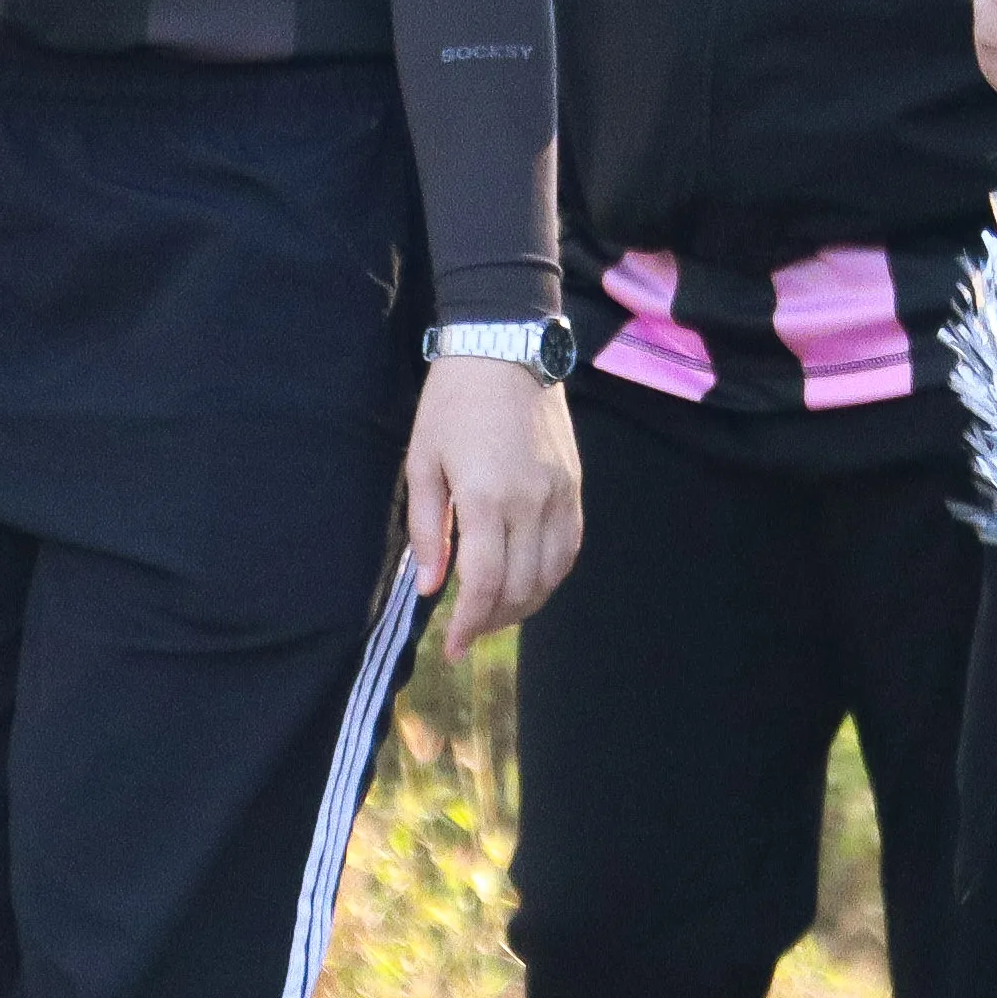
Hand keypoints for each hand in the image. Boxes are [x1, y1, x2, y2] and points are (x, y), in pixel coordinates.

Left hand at [403, 356, 582, 650]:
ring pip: (552, 573)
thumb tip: (430, 587)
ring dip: (526, 603)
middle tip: (468, 631)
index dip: (469, 625)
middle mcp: (530, 501)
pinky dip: (552, 574)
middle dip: (493, 621)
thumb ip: (429, 529)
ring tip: (497, 611)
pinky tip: (530, 579)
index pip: (484, 584)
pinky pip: (571, 545)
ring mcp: (559, 493)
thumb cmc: (452, 403)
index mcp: (485, 497)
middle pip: (521, 587)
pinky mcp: (574, 484)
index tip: (453, 648)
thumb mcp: (422, 462)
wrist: (506, 349)